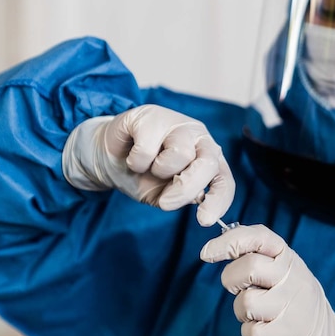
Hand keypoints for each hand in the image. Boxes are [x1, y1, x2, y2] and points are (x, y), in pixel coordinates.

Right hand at [62, 105, 234, 225]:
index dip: (218, 201)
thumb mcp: (165, 194)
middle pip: (207, 164)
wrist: (110, 158)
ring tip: (148, 167)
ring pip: (180, 154)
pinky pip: (147, 148)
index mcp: (207, 158)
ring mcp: (176, 122)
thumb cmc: (143, 175)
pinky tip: (132, 155)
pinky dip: (136, 161)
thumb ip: (183, 195)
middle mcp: (198, 137)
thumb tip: (197, 197)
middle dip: (186, 189)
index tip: (204, 220)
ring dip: (158, 170)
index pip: (224, 180)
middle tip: (165, 202)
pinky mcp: (150, 115)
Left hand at [200, 225, 334, 335]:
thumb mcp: (284, 271)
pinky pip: (250, 332)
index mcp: (289, 258)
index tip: (207, 253)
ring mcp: (294, 307)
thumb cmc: (293, 301)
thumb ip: (258, 256)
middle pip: (248, 267)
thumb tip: (218, 244)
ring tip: (259, 314)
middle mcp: (294, 278)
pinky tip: (266, 331)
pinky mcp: (289, 335)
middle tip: (241, 290)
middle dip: (231, 280)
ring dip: (242, 312)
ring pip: (246, 302)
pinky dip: (250, 334)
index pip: (259, 236)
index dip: (230, 240)